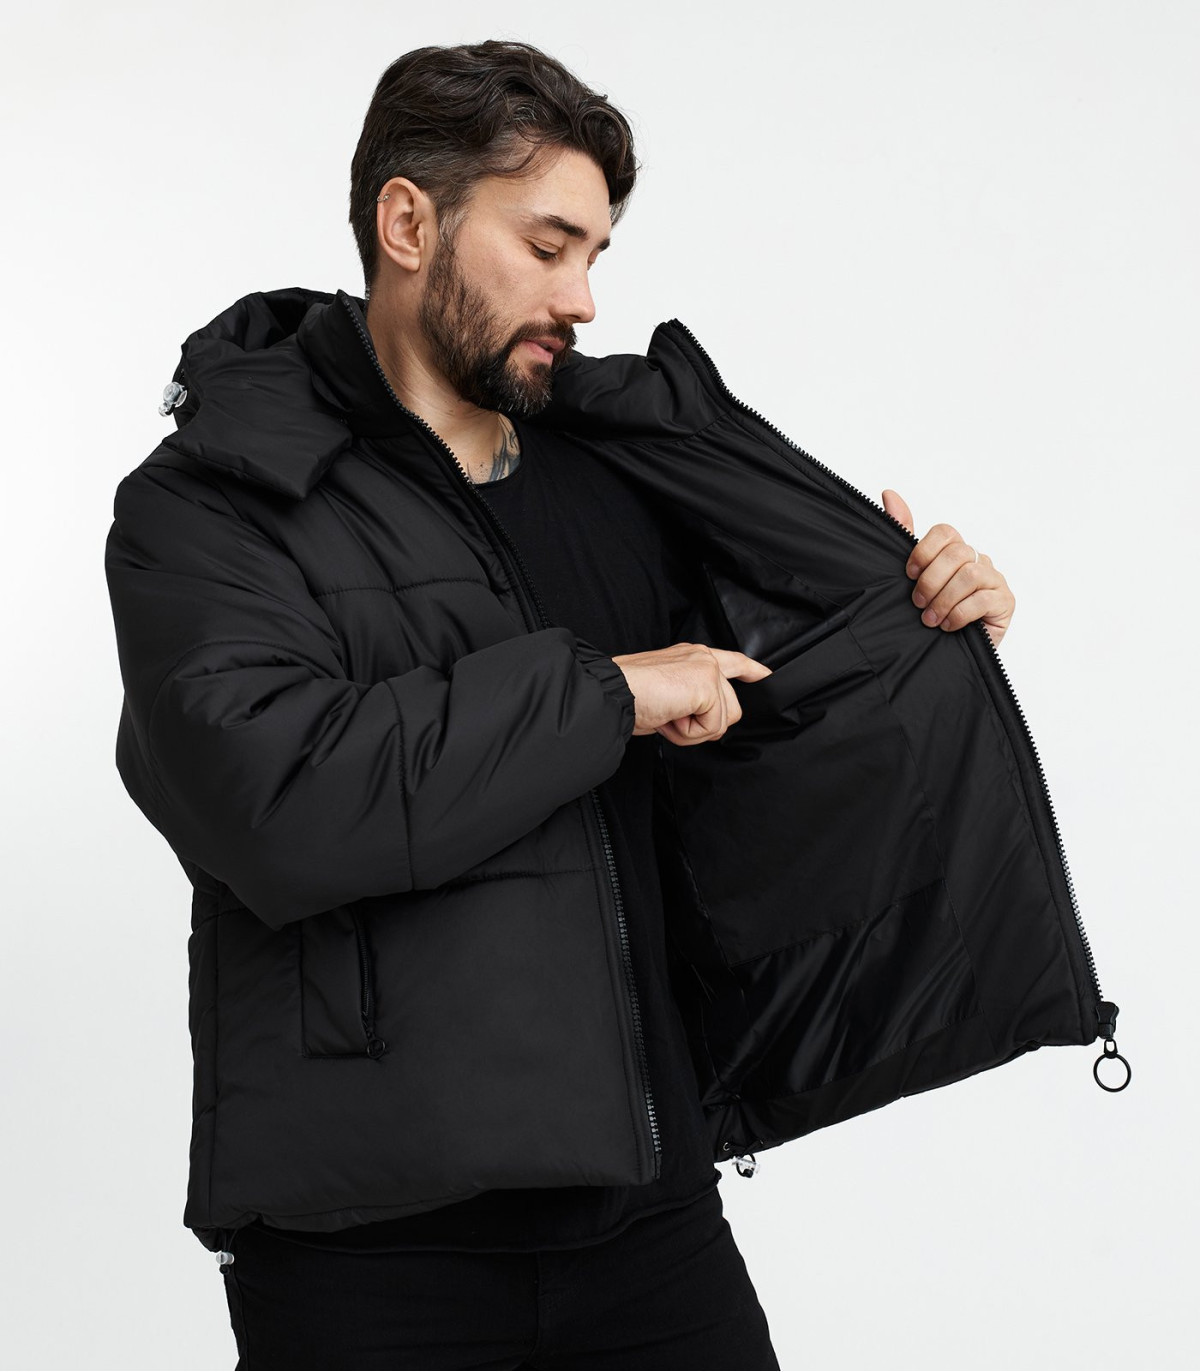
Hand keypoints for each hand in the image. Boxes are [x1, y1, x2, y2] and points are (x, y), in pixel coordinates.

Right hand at [612, 642, 772, 745]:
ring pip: (723, 721)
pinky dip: (687, 733)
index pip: (730, 660)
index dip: (750, 669)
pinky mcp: (707, 684)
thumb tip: (701, 716)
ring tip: (666, 715)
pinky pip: (712, 727)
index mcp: (691, 656)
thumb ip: (690, 699)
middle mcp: (701, 657)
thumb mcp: (666, 696)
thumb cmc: (627, 697)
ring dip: (692, 730)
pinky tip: (669, 717)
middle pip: (731, 708)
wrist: (611, 694)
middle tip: (669, 716)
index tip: (764, 675)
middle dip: (702, 725)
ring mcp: (706, 668)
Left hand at [882, 489, 1015, 649]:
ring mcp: (993, 580)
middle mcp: (976, 560)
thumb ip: (903, 535)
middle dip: (931, 580)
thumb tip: (889, 493)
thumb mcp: (912, 576)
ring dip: (944, 600)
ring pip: (969, 576)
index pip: (945, 532)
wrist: (945, 654)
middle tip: (918, 603)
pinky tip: (948, 626)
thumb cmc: (930, 613)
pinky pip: (983, 599)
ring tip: (930, 620)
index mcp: (954, 552)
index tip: (908, 573)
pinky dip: (959, 614)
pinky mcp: (1005, 601)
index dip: (924, 550)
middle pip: (957, 553)